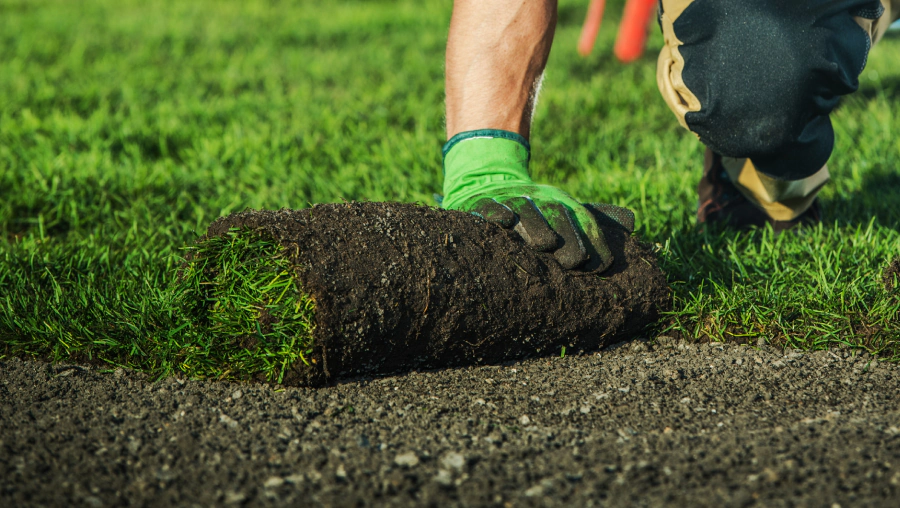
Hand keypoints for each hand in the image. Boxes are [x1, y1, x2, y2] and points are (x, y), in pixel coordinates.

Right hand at [441, 130, 625, 271]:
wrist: (490, 182)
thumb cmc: (536, 208)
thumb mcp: (566, 209)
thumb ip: (597, 218)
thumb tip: (633, 222)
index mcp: (562, 202)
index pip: (583, 221)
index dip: (593, 242)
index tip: (600, 267)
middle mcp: (539, 199)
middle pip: (556, 215)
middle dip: (567, 237)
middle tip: (573, 262)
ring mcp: (510, 200)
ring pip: (525, 210)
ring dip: (535, 226)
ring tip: (544, 245)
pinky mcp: (482, 203)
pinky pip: (489, 206)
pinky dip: (496, 213)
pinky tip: (504, 222)